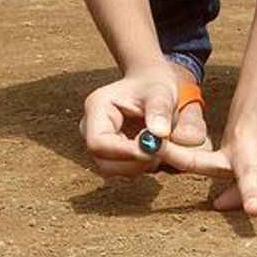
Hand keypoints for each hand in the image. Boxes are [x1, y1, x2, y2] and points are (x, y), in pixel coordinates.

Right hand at [80, 62, 179, 177]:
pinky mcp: (114, 157)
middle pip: (105, 164)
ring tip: (163, 142)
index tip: (154, 151)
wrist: (152, 87)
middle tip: (164, 148)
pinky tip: (158, 147)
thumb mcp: (160, 91)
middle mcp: (92, 131)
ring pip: (118, 171)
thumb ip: (160, 110)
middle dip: (137, 162)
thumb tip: (160, 133)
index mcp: (96, 109)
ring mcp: (102, 147)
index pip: (98, 143)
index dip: (125, 152)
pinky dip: (147, 165)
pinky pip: (129, 171)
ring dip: (144, 164)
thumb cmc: (153, 85)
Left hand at [163, 68, 256, 212]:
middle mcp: (248, 145)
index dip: (179, 160)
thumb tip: (221, 207)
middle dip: (250, 190)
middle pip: (247, 171)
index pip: (201, 162)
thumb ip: (232, 181)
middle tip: (255, 211)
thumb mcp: (236, 148)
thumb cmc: (250, 120)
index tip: (158, 155)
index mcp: (229, 152)